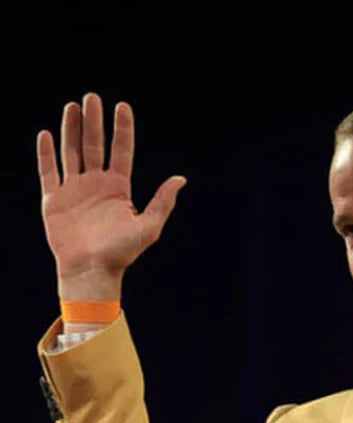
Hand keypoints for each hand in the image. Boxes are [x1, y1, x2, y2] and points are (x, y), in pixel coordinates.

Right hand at [37, 93, 186, 300]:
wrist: (91, 271)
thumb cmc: (121, 253)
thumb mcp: (149, 226)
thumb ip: (162, 201)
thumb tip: (181, 179)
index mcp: (118, 189)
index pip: (121, 151)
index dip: (122, 129)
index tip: (122, 106)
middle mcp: (96, 185)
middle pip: (93, 145)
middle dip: (93, 121)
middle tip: (92, 97)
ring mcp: (74, 190)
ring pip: (71, 152)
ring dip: (71, 129)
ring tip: (73, 106)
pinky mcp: (54, 199)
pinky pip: (48, 171)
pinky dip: (46, 153)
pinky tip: (47, 134)